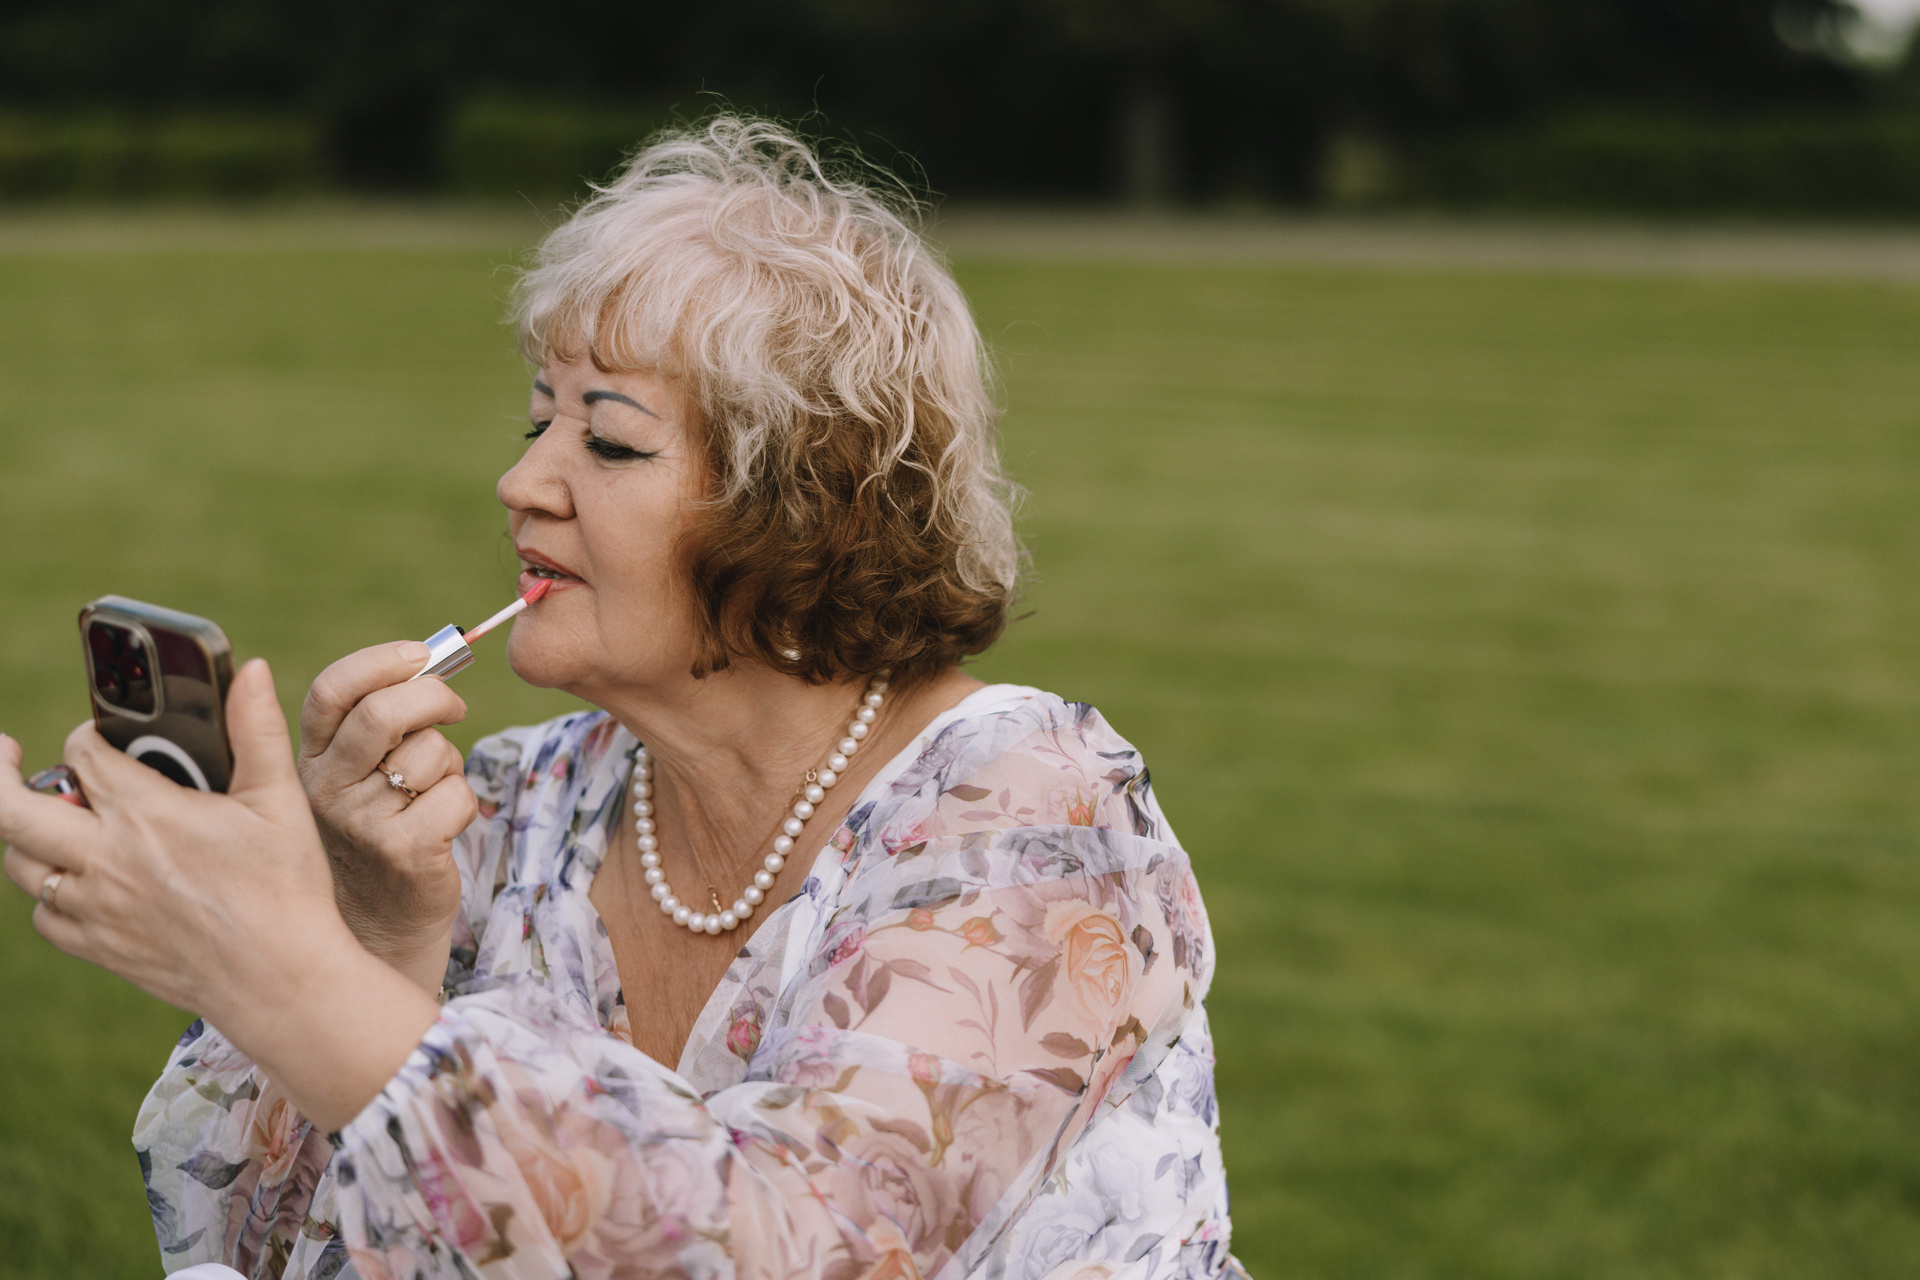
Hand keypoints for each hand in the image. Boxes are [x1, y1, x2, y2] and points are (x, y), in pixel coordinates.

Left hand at [0, 659, 439, 1130]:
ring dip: (28, 833)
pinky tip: (80, 879)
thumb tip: (254, 669)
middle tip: (5, 755)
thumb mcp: (279, 800)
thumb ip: (256, 729)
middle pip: (11, 810)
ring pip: (21, 862)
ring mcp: (95, 908)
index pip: (82, 755)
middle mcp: (106, 859)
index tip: (100, 738)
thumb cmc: (288, 887)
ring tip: (54, 818)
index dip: (85, 737)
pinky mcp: (98, 947)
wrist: (281, 979)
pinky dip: (51, 890)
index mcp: (146, 814)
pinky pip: (44, 913)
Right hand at [298, 642, 477, 989]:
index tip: (420, 654)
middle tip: (454, 710)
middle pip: (384, 713)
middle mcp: (326, 788)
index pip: (331, 691)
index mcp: (311, 758)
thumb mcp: (363, 774)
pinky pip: (456, 795)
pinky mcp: (403, 852)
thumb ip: (384, 722)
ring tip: (434, 791)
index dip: (379, 661)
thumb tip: (431, 659)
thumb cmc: (383, 830)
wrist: (382, 923)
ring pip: (430, 753)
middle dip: (435, 698)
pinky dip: (465, 801)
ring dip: (451, 762)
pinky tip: (444, 825)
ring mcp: (361, 823)